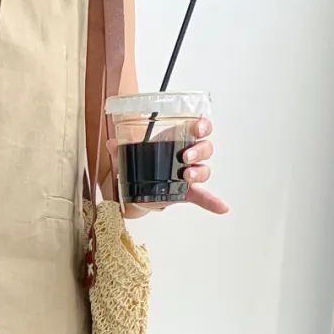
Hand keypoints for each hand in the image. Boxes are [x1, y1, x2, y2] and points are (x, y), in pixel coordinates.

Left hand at [113, 117, 228, 217]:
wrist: (138, 188)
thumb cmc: (142, 163)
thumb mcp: (131, 155)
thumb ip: (122, 150)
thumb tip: (111, 144)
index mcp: (179, 139)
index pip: (199, 128)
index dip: (202, 125)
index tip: (197, 126)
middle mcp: (189, 155)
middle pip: (205, 148)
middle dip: (198, 149)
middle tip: (185, 155)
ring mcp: (189, 174)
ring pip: (204, 169)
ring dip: (199, 171)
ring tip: (187, 175)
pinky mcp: (186, 192)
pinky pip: (203, 196)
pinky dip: (212, 202)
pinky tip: (222, 207)